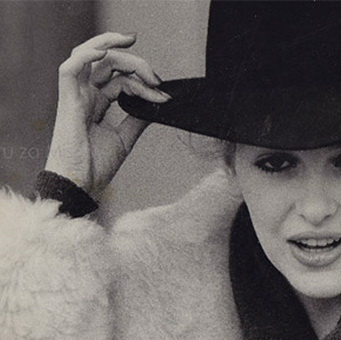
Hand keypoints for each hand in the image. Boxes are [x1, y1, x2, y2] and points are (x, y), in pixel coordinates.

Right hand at [45, 32, 170, 194]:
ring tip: (132, 44)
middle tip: (156, 80)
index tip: (164, 97)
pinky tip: (105, 52)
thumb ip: (138, 119)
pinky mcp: (67, 101)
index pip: (122, 79)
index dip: (145, 84)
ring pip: (90, 57)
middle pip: (110, 64)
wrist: (81, 186)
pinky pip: (70, 68)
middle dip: (137, 64)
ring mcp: (76, 96)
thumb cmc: (95, 166)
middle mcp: (85, 95)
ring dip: (111, 46)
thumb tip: (157, 105)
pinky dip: (86, 55)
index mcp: (97, 102)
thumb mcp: (125, 139)